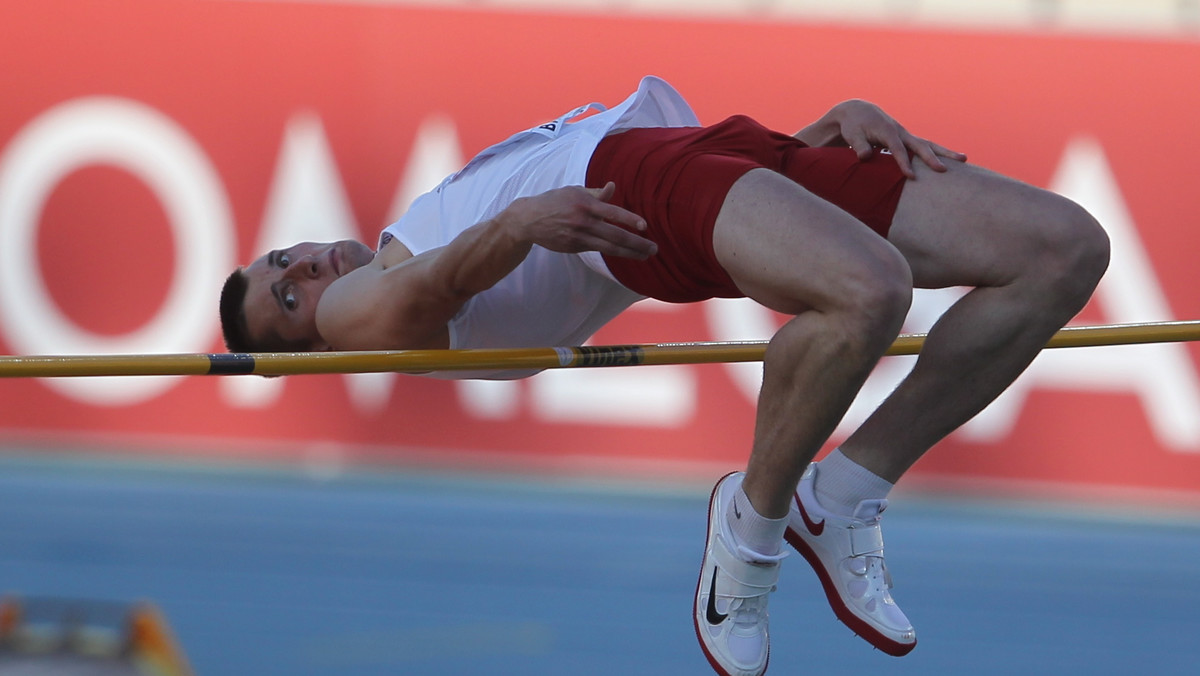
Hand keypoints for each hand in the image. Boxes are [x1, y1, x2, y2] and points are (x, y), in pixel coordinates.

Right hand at [503, 182, 656, 259]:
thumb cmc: (555, 201)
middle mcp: (583, 221)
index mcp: (585, 204)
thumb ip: (596, 193)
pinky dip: (614, 252)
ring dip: (630, 253)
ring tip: (645, 255)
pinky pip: (598, 249)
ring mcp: (579, 237)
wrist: (529, 219)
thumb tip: (614, 188)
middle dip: (637, 243)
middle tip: (654, 249)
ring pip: (609, 247)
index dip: (629, 220)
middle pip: (615, 235)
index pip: (612, 213)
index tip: (644, 226)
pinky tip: (627, 253)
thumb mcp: (574, 191)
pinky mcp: (574, 247)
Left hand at [797, 100, 966, 178]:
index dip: (904, 163)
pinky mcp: (907, 139)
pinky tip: (952, 162)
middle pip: (920, 145)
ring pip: (928, 144)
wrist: (858, 112)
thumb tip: (865, 157)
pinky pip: (925, 147)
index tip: (911, 177)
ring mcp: (906, 135)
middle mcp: (900, 132)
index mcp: (887, 131)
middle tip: (945, 170)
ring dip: (945, 152)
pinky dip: (938, 153)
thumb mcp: (852, 134)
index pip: (898, 150)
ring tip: (964, 159)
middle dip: (932, 158)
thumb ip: (858, 146)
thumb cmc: (853, 126)